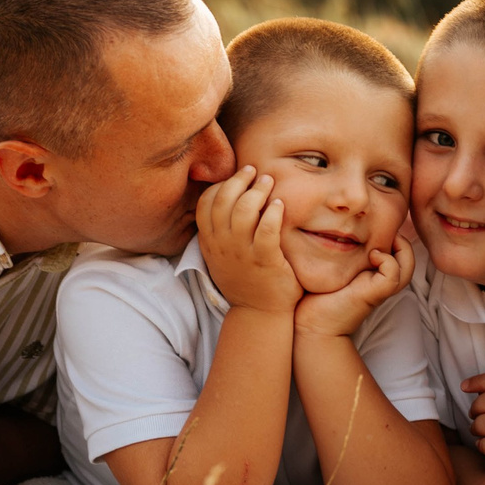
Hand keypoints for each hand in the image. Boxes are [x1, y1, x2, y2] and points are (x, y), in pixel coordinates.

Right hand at [196, 166, 300, 315]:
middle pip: (223, 201)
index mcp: (210, 243)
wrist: (259, 314)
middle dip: (238, 180)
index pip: (205, 204)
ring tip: (268, 182)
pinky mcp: (264, 260)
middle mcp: (222, 246)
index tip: (235, 178)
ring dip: (257, 191)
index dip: (219, 186)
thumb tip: (229, 200)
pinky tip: (280, 205)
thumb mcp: (223, 256)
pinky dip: (273, 213)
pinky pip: (266, 230)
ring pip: (243, 211)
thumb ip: (222, 232)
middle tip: (253, 171)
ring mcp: (242, 254)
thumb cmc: (246, 280)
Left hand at [293, 233, 413, 339]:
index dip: (391, 234)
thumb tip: (329, 225)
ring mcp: (379, 288)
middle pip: (407, 258)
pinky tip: (371, 255)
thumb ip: (335, 249)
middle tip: (384, 227)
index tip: (373, 224)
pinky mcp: (375, 294)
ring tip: (383, 238)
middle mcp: (380, 280)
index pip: (396, 251)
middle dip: (402, 238)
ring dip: (401, 248)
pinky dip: (388, 260)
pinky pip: (394, 273)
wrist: (312, 325)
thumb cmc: (315, 295)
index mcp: (372, 273)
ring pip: (407, 265)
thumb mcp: (328, 265)